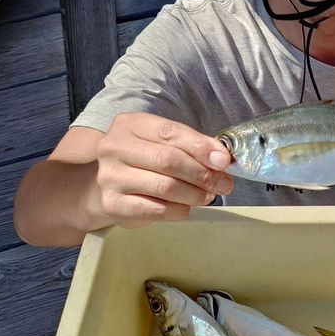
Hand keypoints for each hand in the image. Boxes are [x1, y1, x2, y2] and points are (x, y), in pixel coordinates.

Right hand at [95, 112, 234, 227]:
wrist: (112, 184)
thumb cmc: (146, 160)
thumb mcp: (166, 143)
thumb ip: (193, 146)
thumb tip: (222, 159)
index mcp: (130, 124)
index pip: (170, 132)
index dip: (201, 147)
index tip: (224, 161)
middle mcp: (114, 148)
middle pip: (169, 160)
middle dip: (203, 174)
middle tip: (223, 184)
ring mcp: (110, 177)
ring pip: (165, 187)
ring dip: (195, 194)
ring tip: (208, 196)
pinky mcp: (114, 204)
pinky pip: (157, 210)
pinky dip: (180, 210)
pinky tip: (186, 207)